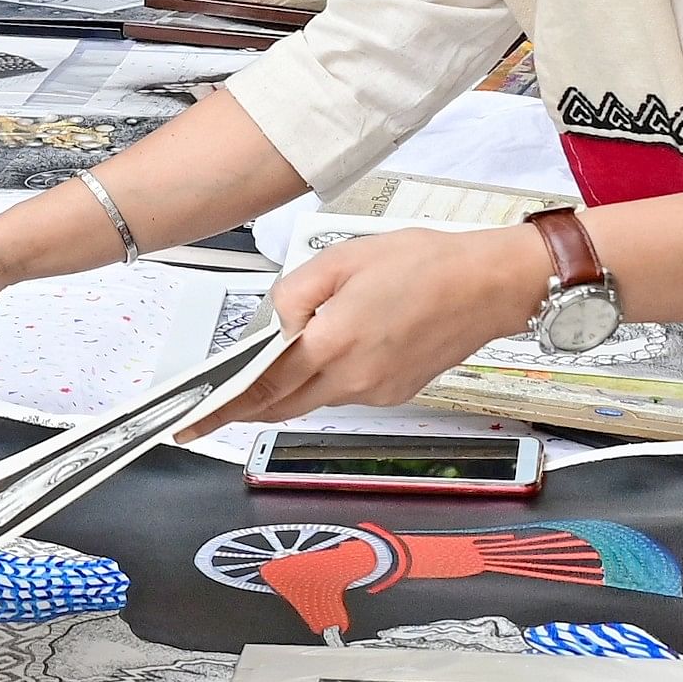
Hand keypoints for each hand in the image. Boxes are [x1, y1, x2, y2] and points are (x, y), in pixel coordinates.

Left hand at [181, 227, 542, 438]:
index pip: (262, 387)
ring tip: (282, 358)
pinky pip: (343, 393)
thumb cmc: (425, 264)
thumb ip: (294, 293)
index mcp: (332, 342)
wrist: (489, 286)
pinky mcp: (393, 394)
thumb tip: (270, 325)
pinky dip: (326, 379)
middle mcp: (352, 378)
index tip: (193, 423)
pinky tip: (335, 349)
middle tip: (219, 401)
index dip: (223, 408)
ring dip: (289, 387)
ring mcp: (375, 392)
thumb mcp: (344, 258)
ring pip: (312, 400)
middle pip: (282, 405)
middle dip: (248, 405)